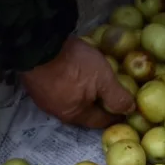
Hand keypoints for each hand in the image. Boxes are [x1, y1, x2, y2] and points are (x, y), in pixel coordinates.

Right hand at [20, 38, 134, 127]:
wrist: (37, 43)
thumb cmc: (73, 63)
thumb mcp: (102, 78)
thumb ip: (117, 96)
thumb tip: (130, 110)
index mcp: (75, 115)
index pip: (100, 121)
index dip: (115, 115)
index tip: (124, 110)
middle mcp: (58, 112)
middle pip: (84, 113)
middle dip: (97, 106)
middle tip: (109, 96)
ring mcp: (43, 99)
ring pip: (69, 101)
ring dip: (81, 95)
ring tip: (90, 84)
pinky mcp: (35, 85)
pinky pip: (57, 90)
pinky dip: (68, 86)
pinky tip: (71, 76)